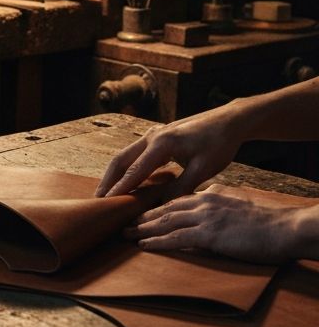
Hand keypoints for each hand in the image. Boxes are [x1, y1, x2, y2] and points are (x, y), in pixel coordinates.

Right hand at [95, 108, 245, 197]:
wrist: (229, 121)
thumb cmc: (219, 143)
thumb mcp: (204, 169)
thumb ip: (181, 187)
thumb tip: (161, 206)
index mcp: (162, 144)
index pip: (134, 171)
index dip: (120, 189)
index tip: (107, 203)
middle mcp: (152, 137)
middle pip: (120, 160)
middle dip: (108, 181)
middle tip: (97, 200)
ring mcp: (152, 135)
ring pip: (125, 156)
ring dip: (114, 174)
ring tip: (106, 193)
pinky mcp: (157, 137)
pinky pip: (135, 154)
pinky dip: (126, 168)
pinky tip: (126, 181)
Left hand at [123, 183, 305, 263]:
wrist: (287, 229)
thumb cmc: (267, 221)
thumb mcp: (238, 203)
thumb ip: (219, 201)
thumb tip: (207, 196)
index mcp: (211, 195)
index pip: (176, 200)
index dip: (155, 207)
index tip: (140, 213)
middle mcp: (204, 203)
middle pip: (165, 209)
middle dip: (142, 217)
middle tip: (123, 223)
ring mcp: (206, 218)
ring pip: (166, 222)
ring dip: (143, 229)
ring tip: (126, 234)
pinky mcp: (210, 234)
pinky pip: (176, 238)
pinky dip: (157, 242)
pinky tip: (144, 245)